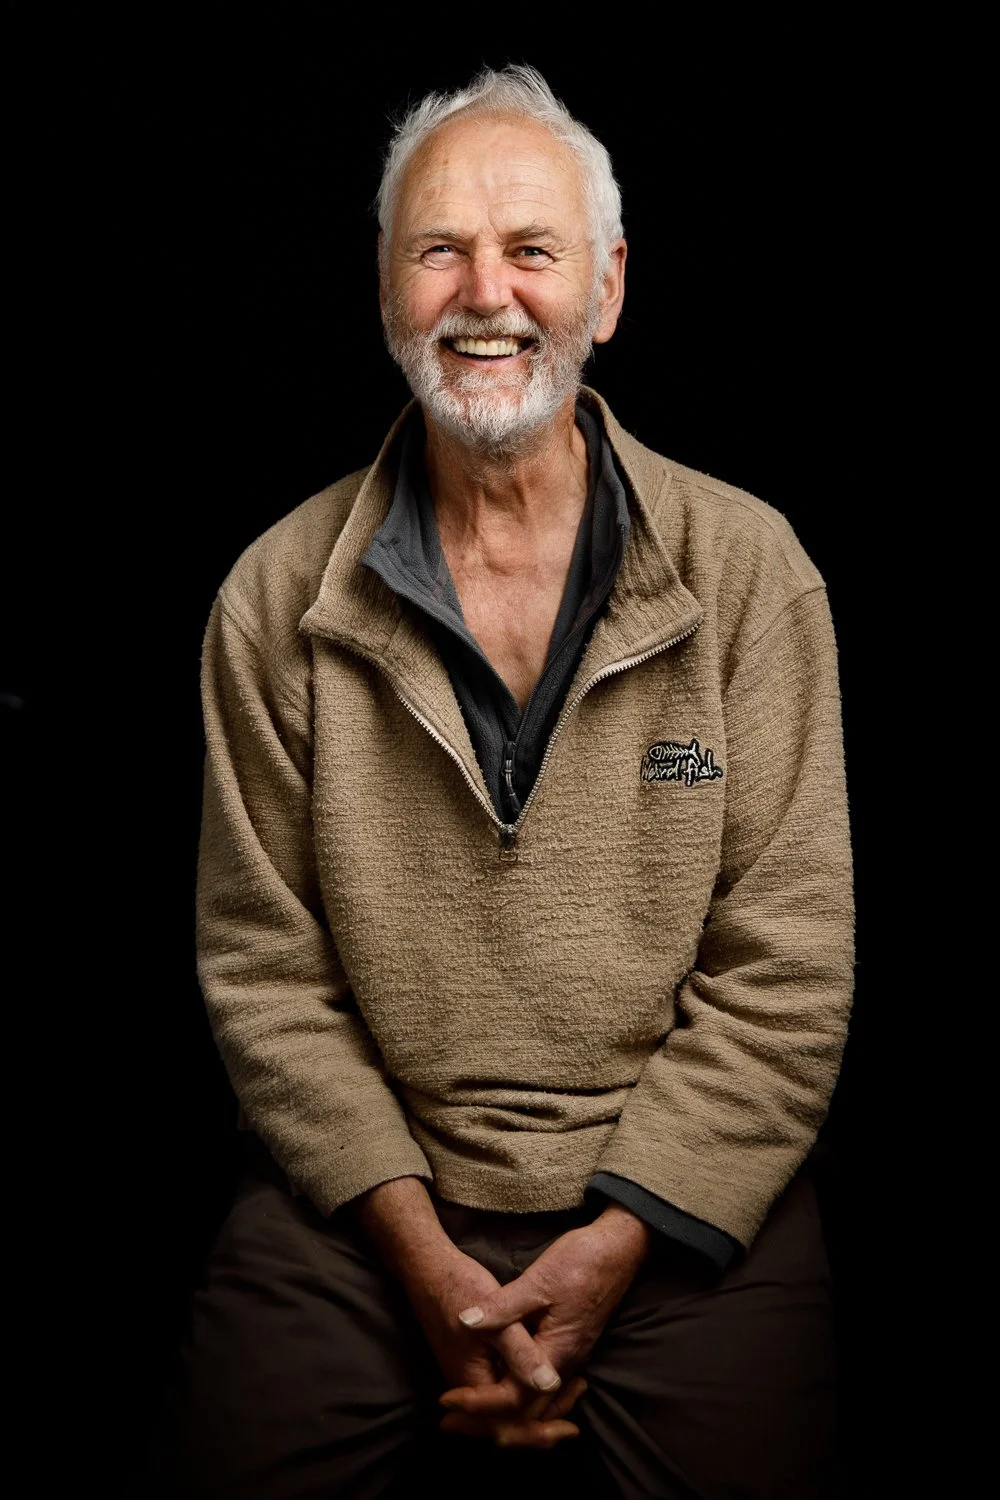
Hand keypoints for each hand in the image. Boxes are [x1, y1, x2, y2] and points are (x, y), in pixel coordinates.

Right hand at [352, 1177, 568, 1429]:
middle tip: (571, 1426)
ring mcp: (469, 1373)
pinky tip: (545, 1380)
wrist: (429, 1269)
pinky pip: (499, 1389)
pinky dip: (522, 1391)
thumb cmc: (461, 1289)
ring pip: (503, 1408)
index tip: (570, 1430)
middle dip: (539, 1428)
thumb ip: (522, 1355)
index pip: (507, 1426)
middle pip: (505, 1423)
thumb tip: (550, 1385)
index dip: (538, 1434)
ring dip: (533, 1411)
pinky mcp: (472, 1360)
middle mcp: (469, 1385)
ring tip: (568, 1399)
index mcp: (474, 1382)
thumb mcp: (499, 1322)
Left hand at [438, 1203, 650, 1424]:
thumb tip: (465, 1322)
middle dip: (487, 1421)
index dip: (478, 1404)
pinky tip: (501, 1384)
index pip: (513, 1398)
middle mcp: (565, 1364)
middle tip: (449, 1419)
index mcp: (556, 1352)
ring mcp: (570, 1357)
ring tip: (468, 1409)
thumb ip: (503, 1307)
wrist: (619, 1249)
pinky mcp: (570, 1346)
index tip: (447, 1400)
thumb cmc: (581, 1261)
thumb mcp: (538, 1279)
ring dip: (503, 1412)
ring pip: (537, 1404)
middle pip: (526, 1413)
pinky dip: (520, 1396)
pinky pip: (544, 1388)